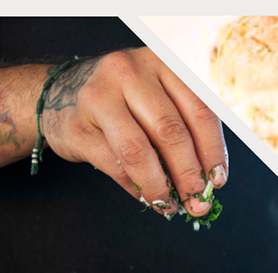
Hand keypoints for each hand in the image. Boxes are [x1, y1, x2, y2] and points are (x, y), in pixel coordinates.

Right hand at [40, 48, 226, 216]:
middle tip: (198, 202)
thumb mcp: (158, 96)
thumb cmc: (125, 100)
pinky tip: (146, 196)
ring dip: (160, 186)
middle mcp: (129, 72)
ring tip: (171, 205)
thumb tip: (209, 180)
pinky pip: (113, 164)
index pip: (199, 110)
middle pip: (171, 132)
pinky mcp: (76, 125)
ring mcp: (98, 97)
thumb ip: (185, 126)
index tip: (217, 180)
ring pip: (138, 151)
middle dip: (189, 174)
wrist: (60, 94)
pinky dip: (134, 186)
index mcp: (161, 62)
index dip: (213, 150)